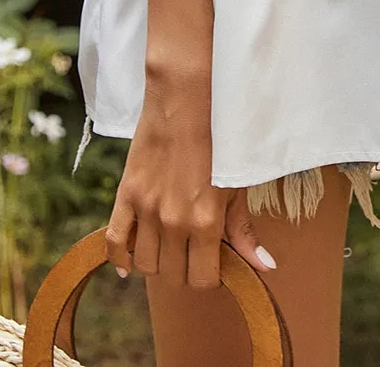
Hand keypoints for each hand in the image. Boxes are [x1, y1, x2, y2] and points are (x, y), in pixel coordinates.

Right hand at [104, 69, 276, 291]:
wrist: (188, 99)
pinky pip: (114, 243)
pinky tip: (129, 262)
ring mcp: (146, 210)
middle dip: (184, 270)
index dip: (208, 275)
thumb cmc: (221, 140)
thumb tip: (266, 267)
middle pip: (172, 276)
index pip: (201, 280)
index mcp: (205, 222)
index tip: (212, 262)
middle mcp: (173, 222)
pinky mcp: (126, 195)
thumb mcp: (238, 185)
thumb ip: (245, 231)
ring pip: (145, 265)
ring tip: (168, 246)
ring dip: (157, 262)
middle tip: (191, 251)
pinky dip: (119, 259)